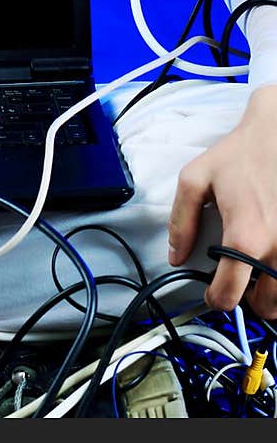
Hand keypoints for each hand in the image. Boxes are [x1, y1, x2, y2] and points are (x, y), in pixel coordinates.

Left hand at [167, 83, 276, 318]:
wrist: (275, 135)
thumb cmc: (238, 155)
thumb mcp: (195, 179)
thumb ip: (182, 220)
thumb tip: (176, 255)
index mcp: (245, 236)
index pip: (229, 295)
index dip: (214, 300)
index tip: (211, 292)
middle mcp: (276, 248)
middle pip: (266, 306)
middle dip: (248, 299)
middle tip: (236, 280)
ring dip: (270, 293)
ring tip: (255, 272)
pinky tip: (269, 258)